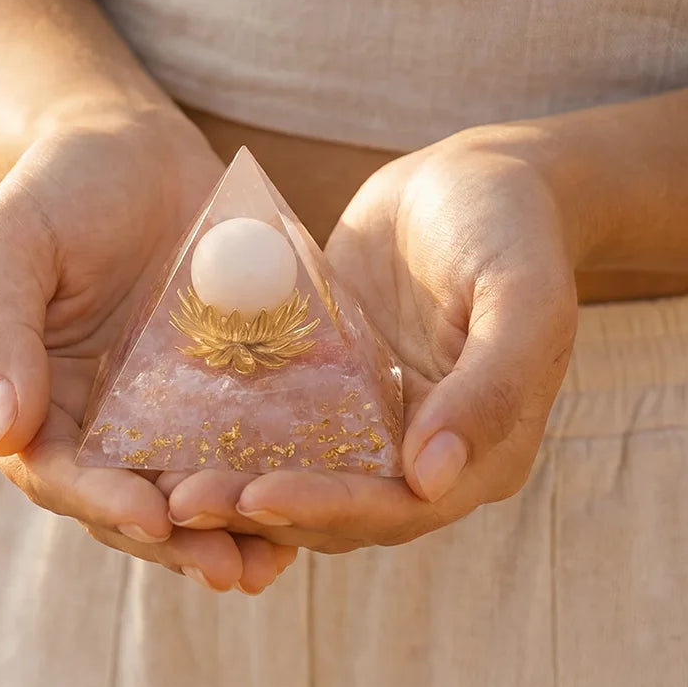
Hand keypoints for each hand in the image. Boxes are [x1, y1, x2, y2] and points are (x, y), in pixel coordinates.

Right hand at [0, 110, 296, 591]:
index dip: (100, 500)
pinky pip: (250, 439)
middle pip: (133, 499)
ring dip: (232, 529)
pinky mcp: (225, 384)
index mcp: (38, 400)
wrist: (131, 147)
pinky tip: (317, 500)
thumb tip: (2, 428)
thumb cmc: (58, 189)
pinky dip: (276, 474)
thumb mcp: (11, 246)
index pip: (59, 471)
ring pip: (194, 484)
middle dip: (178, 539)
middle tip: (229, 567)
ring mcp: (166, 407)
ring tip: (277, 561)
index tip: (148, 515)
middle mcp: (102, 420)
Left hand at [164, 125, 578, 550]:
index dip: (329, 509)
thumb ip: (491, 387)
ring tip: (164, 484)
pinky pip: (280, 418)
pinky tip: (173, 428)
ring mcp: (373, 421)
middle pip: (338, 506)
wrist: (474, 178)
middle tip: (181, 502)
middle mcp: (422, 452)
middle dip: (264, 509)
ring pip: (301, 471)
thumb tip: (431, 480)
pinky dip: (234, 432)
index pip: (399, 506)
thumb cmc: (514, 228)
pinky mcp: (333, 386)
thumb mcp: (523, 296)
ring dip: (237, 484)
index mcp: (480, 453)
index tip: (257, 498)